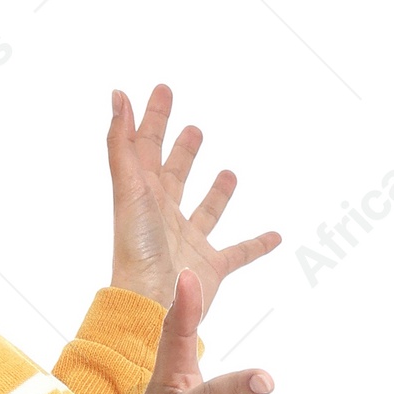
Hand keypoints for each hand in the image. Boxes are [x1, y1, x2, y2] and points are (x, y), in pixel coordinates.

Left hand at [108, 82, 280, 316]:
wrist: (151, 303)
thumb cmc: (137, 248)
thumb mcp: (129, 188)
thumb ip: (121, 143)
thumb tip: (118, 95)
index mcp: (144, 195)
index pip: (146, 148)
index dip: (153, 119)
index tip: (163, 90)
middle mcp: (164, 217)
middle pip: (174, 176)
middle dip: (183, 152)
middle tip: (193, 129)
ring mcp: (188, 242)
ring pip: (205, 211)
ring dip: (217, 193)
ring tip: (228, 173)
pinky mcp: (210, 268)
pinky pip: (238, 253)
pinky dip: (257, 245)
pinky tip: (275, 236)